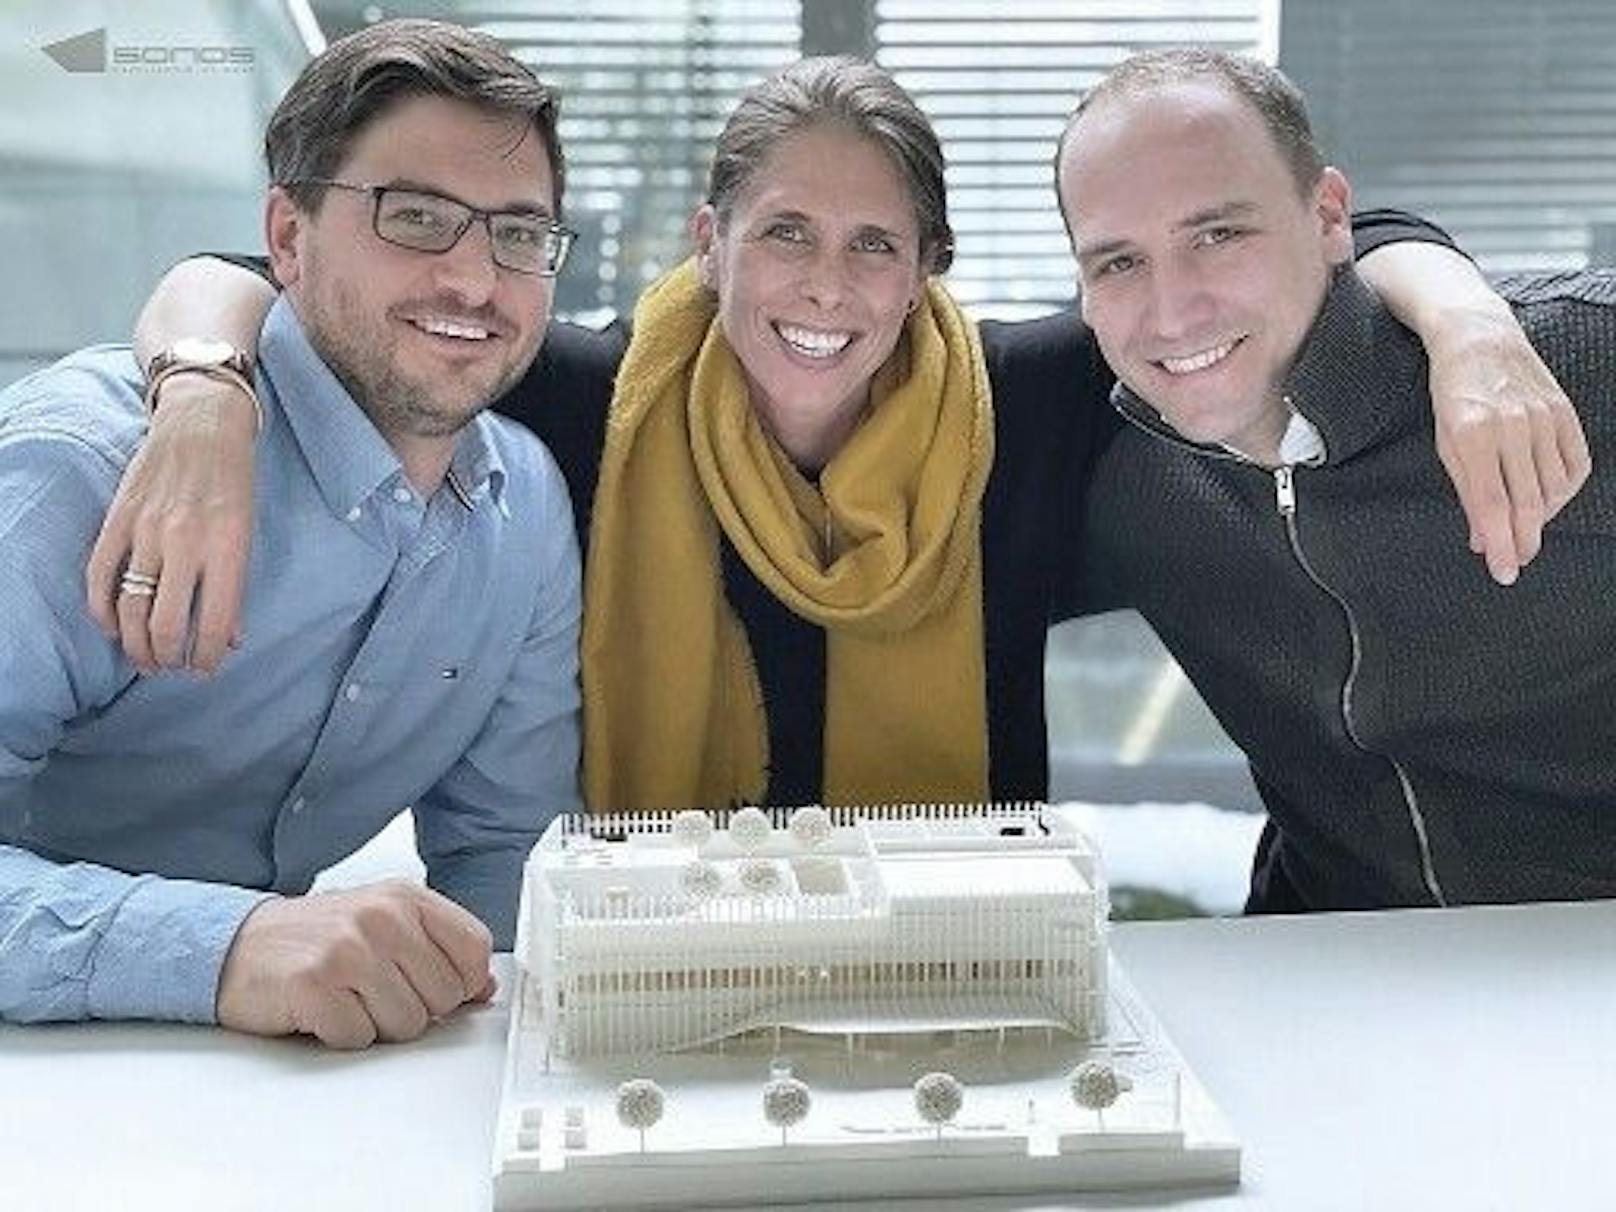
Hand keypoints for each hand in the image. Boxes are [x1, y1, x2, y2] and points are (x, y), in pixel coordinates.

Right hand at [86, 374, 258, 672]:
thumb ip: (236, 586)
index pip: (213, 621)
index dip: (207, 656)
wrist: (202, 423)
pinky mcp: (118, 518)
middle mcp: (185, 542)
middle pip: (163, 623)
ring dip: (134, 643)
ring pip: (130, 607)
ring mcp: (146, 530)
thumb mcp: (248, 533)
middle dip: (167, 657)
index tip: (204, 669)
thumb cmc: (234, 481)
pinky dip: (102, 609)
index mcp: (227, 547)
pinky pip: (99, 575)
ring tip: (145, 658)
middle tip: (170, 667)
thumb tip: (228, 638)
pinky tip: (111, 627)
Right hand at [215, 881, 495, 1049]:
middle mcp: (381, 917)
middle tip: (374, 991)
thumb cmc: (315, 938)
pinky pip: (359, 1038)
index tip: (440, 989)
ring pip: (406, 1024)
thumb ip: (438, 949)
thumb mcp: (384, 925)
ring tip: (347, 997)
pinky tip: (322, 1010)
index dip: (465, 982)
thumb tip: (484, 987)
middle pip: (443, 996)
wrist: (237, 945)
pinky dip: (341, 1035)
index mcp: (405, 897)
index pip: (474, 948)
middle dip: (414, 1007)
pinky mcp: (315, 985)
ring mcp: (348, 950)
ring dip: (376, 1024)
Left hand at [1427, 305, 1590, 583]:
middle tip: (1516, 562)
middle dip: (1522, 541)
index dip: (1499, 544)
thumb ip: (1465, 491)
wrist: (1479, 339)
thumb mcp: (1445, 442)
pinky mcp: (1564, 411)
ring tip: (1526, 533)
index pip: (1491, 505)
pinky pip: (1577, 464)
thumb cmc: (1453, 395)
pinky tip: (1550, 501)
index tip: (1503, 573)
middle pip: (1527, 503)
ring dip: (1541, 520)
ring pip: (1553, 488)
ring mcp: (1542, 418)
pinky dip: (1566, 491)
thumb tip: (1482, 539)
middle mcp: (1512, 427)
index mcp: (1472, 436)